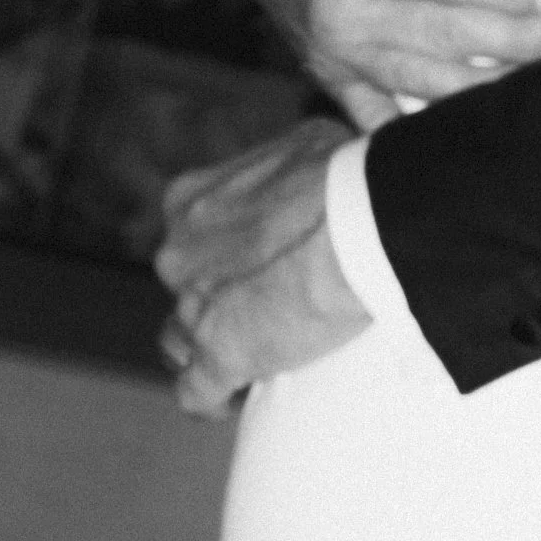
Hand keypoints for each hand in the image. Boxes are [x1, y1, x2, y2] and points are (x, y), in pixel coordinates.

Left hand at [155, 116, 369, 416]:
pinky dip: (212, 399)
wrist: (363, 223)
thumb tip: (305, 164)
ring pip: (176, 342)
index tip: (257, 264)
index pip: (188, 235)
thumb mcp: (307, 141)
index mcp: (189, 200)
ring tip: (248, 358)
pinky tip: (233, 400)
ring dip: (204, 350)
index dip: (220, 254)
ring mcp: (192, 309)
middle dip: (215, 300)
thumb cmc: (344, 176)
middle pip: (181, 288)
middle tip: (266, 307)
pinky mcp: (218, 357)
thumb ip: (283, 163)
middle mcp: (178, 254)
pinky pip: (195, 394)